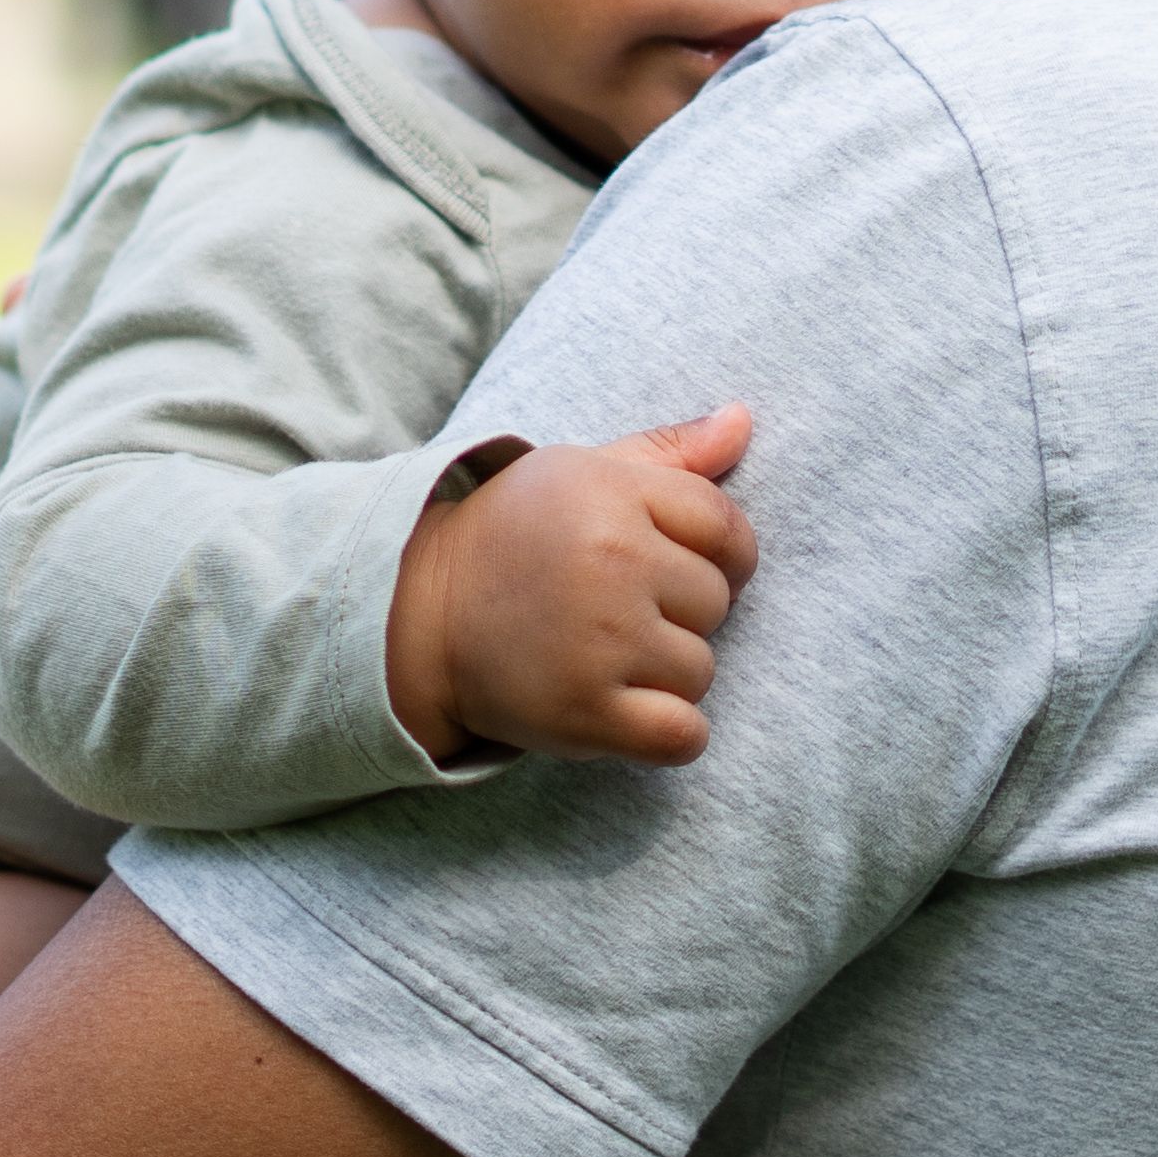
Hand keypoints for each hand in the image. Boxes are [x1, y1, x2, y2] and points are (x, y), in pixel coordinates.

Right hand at [384, 405, 757, 766]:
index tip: (676, 567)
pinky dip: (669, 735)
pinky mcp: (586, 713)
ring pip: (700, 670)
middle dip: (681, 611)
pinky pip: (682, 736)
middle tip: (616, 610)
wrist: (414, 615)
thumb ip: (669, 451)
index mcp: (613, 496)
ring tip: (605, 654)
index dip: (720, 553)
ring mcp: (601, 642)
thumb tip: (743, 420)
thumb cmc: (512, 536)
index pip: (727, 526)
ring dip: (666, 674)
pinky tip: (628, 711)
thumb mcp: (581, 473)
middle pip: (717, 601)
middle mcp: (612, 563)